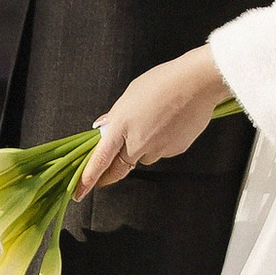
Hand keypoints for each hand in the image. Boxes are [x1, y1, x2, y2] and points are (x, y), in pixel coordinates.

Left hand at [77, 45, 232, 194]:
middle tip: (111, 170)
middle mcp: (137, 142)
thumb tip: (103, 128)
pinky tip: (171, 122)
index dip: (88, 178)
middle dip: (115, 170)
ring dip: (144, 147)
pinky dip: (163, 141)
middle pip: (122, 166)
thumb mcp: (131, 94)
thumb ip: (115, 116)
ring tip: (157, 121)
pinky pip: (163, 151)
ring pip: (144, 156)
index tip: (79, 192)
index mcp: (121, 126)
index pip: (100, 159)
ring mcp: (157, 148)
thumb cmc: (162, 82)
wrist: (196, 83)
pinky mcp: (175, 150)